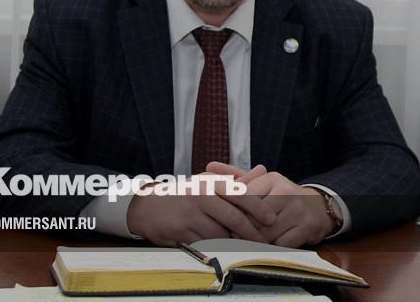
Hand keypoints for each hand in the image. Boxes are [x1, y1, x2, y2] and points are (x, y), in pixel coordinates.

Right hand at [126, 171, 276, 246]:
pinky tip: (223, 247)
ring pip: (221, 233)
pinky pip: (207, 243)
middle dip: (251, 231)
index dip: (259, 208)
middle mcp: (201, 197)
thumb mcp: (206, 181)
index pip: (240, 195)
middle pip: (234, 218)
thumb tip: (261, 170)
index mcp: (209, 183)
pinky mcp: (182, 232)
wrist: (148, 207)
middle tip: (263, 239)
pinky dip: (218, 247)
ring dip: (234, 241)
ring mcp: (191, 215)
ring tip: (245, 244)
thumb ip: (234, 178)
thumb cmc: (183, 194)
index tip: (271, 219)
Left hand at [206, 162, 334, 247]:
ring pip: (265, 232)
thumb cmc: (282, 197)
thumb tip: (209, 165)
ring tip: (245, 243)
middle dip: (241, 229)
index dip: (232, 211)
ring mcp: (297, 209)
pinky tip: (266, 246)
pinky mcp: (306, 227)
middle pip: (253, 216)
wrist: (318, 208)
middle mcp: (286, 191)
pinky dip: (271, 248)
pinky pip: (280, 244)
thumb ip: (235, 176)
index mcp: (272, 178)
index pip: (244, 196)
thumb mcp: (262, 183)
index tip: (223, 219)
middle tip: (231, 235)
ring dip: (254, 241)